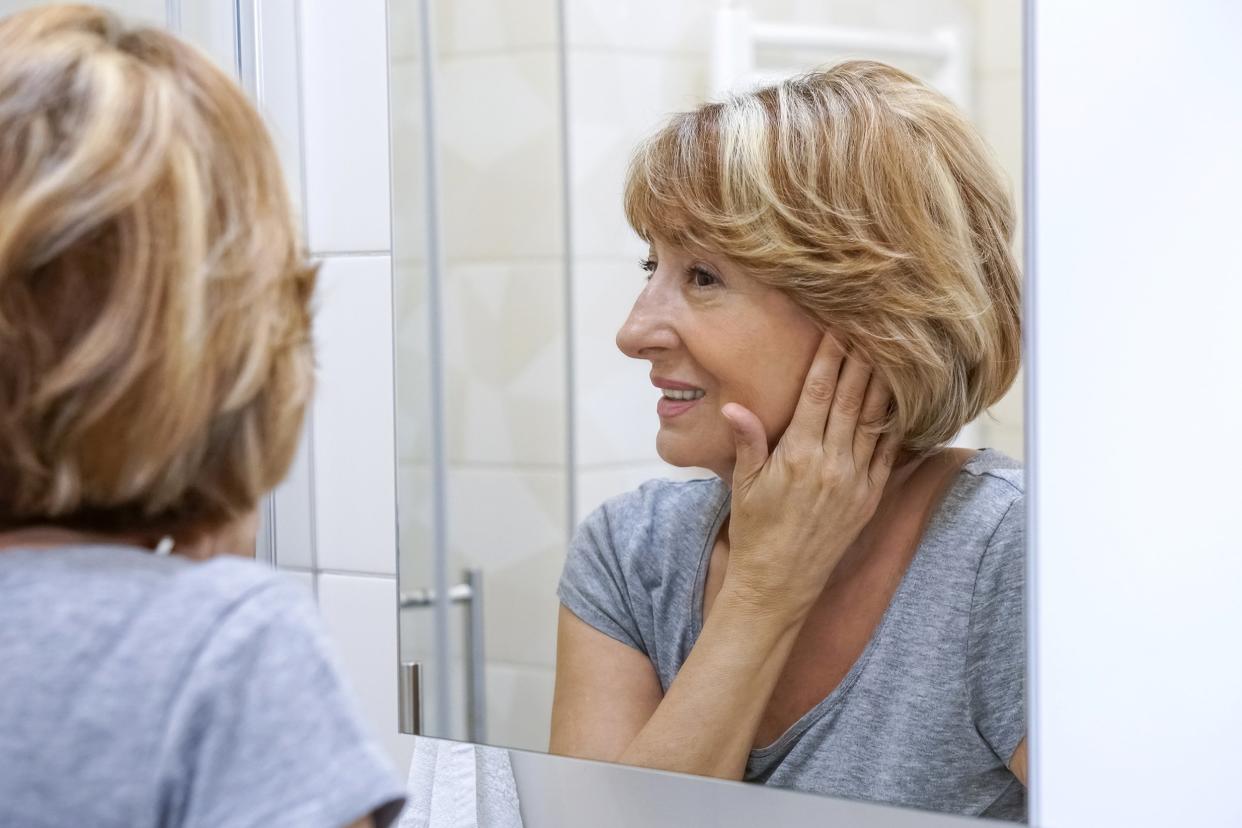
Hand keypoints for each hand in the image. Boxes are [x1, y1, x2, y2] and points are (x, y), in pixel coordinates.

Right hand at [719, 333, 899, 620]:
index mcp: (797, 455)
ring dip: (883, 384)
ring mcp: (855, 480)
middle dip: (861, 360)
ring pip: (875, 420)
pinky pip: (888, 452)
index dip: (829, 359)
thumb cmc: (755, 531)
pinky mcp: (870, 497)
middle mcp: (831, 464)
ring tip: (894, 352)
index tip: (837, 329)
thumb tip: (735, 407)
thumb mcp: (743, 484)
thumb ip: (747, 441)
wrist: (778, 583)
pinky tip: (905, 401)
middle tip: (873, 327)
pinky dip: (897, 424)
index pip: (817, 394)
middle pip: (852, 399)